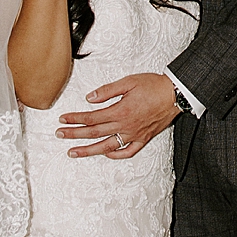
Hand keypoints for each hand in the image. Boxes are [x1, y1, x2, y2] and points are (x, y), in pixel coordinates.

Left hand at [57, 71, 178, 158]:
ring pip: (106, 146)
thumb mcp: (129, 82)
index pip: (91, 117)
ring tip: (73, 152)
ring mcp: (134, 135)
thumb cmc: (154, 86)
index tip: (63, 119)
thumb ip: (107, 91)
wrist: (176, 94)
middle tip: (59, 135)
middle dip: (74, 134)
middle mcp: (125, 126)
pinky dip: (115, 155)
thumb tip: (90, 98)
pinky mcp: (143, 139)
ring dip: (88, 150)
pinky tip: (105, 153)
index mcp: (120, 111)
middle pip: (94, 133)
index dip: (75, 119)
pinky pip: (127, 152)